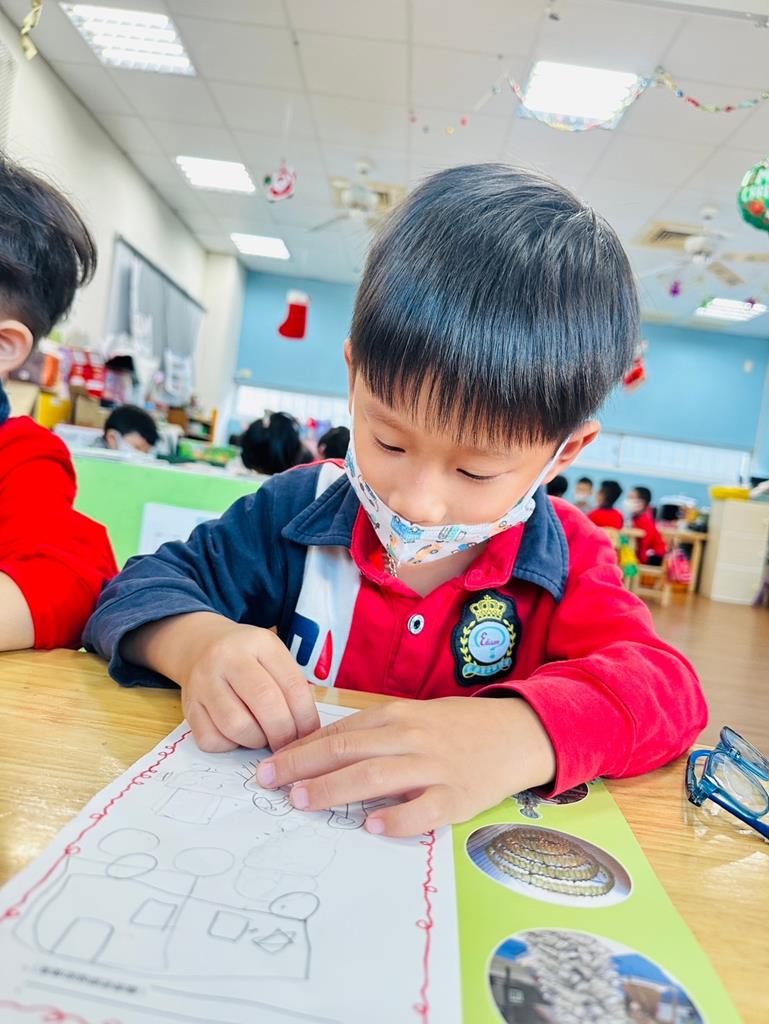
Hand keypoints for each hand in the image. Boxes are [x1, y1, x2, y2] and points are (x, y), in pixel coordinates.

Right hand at [172, 617, 319, 752]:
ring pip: (237, 726)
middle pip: (265, 704)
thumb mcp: (272, 656)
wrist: (199, 645)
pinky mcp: (188, 706)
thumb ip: (291, 687)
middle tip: (288, 743)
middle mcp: (228, 658)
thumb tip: (307, 732)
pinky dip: (229, 745)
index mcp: (259, 642)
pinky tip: (237, 735)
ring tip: (262, 736)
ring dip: (256, 740)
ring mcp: (204, 681)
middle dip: (283, 733)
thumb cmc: (246, 656)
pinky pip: (212, 739)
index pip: (293, 685)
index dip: (306, 717)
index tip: (309, 734)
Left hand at [255, 697, 555, 836]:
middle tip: (270, 783)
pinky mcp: (457, 796)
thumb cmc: (457, 727)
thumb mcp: (413, 717)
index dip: (300, 750)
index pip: (338, 732)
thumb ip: (373, 732)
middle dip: (303, 767)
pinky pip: (423, 809)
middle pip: (348, 750)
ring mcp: (433, 767)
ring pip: (376, 776)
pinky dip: (397, 818)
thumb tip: (321, 750)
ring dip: (334, 789)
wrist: (516, 733)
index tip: (270, 765)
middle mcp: (410, 737)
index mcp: (396, 715)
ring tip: (302, 801)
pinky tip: (373, 827)